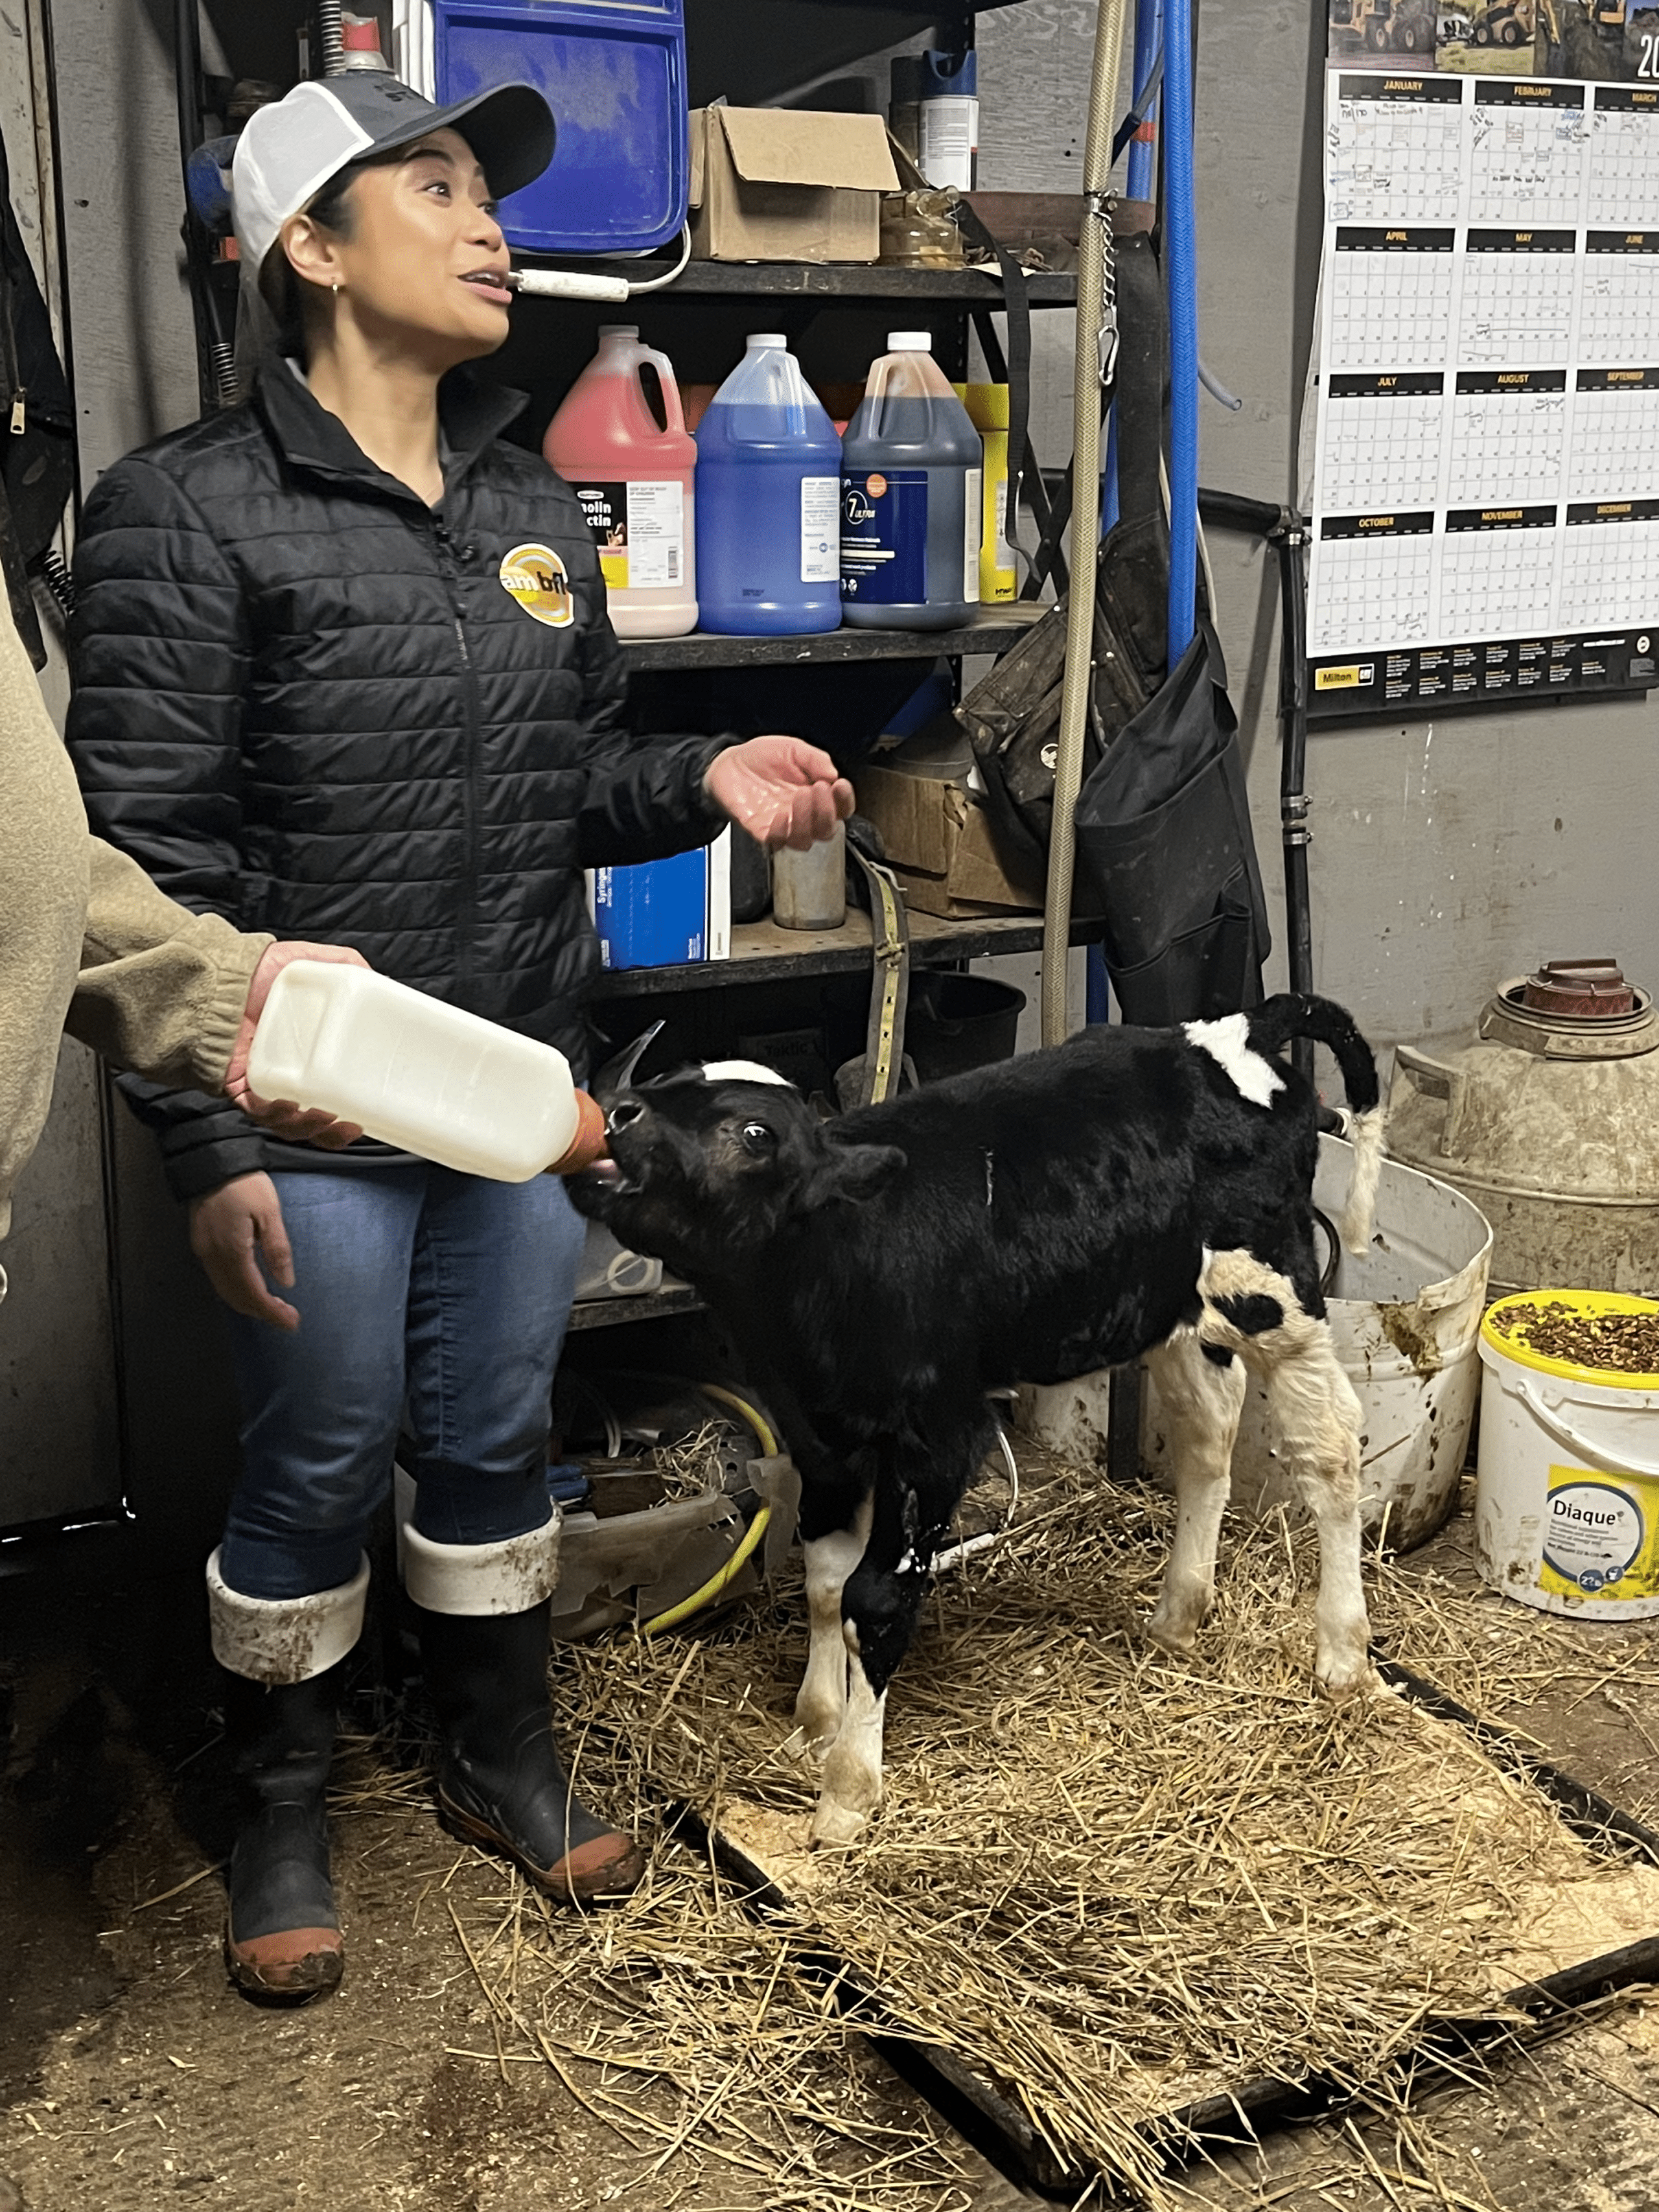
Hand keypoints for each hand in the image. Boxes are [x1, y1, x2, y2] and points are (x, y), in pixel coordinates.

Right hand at [189, 1172, 298, 1331]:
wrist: (211, 1160)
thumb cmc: (246, 1183)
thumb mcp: (270, 1213)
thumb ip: (277, 1250)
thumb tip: (286, 1284)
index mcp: (232, 1251)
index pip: (253, 1294)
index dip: (272, 1312)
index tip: (292, 1323)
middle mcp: (213, 1257)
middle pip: (237, 1297)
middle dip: (262, 1312)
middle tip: (287, 1319)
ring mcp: (203, 1252)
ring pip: (225, 1290)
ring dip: (248, 1303)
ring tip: (273, 1309)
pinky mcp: (200, 1244)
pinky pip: (218, 1278)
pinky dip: (236, 1290)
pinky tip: (251, 1289)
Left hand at [225, 940, 368, 1149]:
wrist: (217, 972)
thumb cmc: (259, 969)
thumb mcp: (311, 962)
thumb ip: (347, 966)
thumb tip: (378, 982)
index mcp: (307, 1056)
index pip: (330, 1095)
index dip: (349, 1114)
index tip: (366, 1117)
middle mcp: (285, 1074)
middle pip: (311, 1120)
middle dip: (331, 1134)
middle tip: (352, 1126)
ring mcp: (260, 1082)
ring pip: (285, 1123)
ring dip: (307, 1128)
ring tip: (325, 1116)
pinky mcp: (236, 1084)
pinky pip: (255, 1110)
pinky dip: (273, 1114)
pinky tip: (288, 1105)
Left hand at [704, 736, 854, 852]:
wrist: (729, 763)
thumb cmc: (762, 757)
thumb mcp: (792, 749)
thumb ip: (814, 758)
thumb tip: (833, 773)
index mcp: (816, 795)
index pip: (840, 808)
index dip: (845, 801)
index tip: (840, 785)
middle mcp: (803, 814)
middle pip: (826, 830)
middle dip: (827, 812)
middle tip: (819, 788)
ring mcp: (783, 825)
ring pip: (804, 841)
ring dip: (807, 821)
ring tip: (800, 795)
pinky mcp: (762, 831)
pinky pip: (777, 841)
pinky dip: (782, 831)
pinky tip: (781, 814)